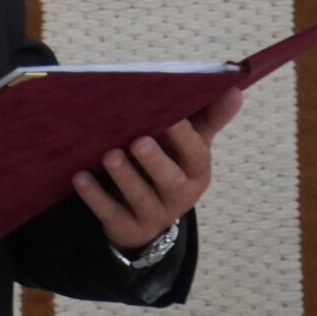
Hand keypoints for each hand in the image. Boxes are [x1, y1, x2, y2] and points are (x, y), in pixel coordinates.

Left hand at [71, 88, 240, 254]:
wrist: (146, 218)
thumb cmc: (169, 167)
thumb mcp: (189, 145)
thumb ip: (208, 118)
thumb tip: (236, 89)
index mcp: (196, 171)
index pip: (196, 155)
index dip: (185, 139)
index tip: (173, 119)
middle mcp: (180, 196)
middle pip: (170, 181)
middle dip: (155, 162)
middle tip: (138, 141)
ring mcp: (154, 214)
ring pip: (141, 198)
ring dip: (125, 176)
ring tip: (110, 156)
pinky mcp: (127, 226)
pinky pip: (111, 213)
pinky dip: (95, 196)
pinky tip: (80, 177)